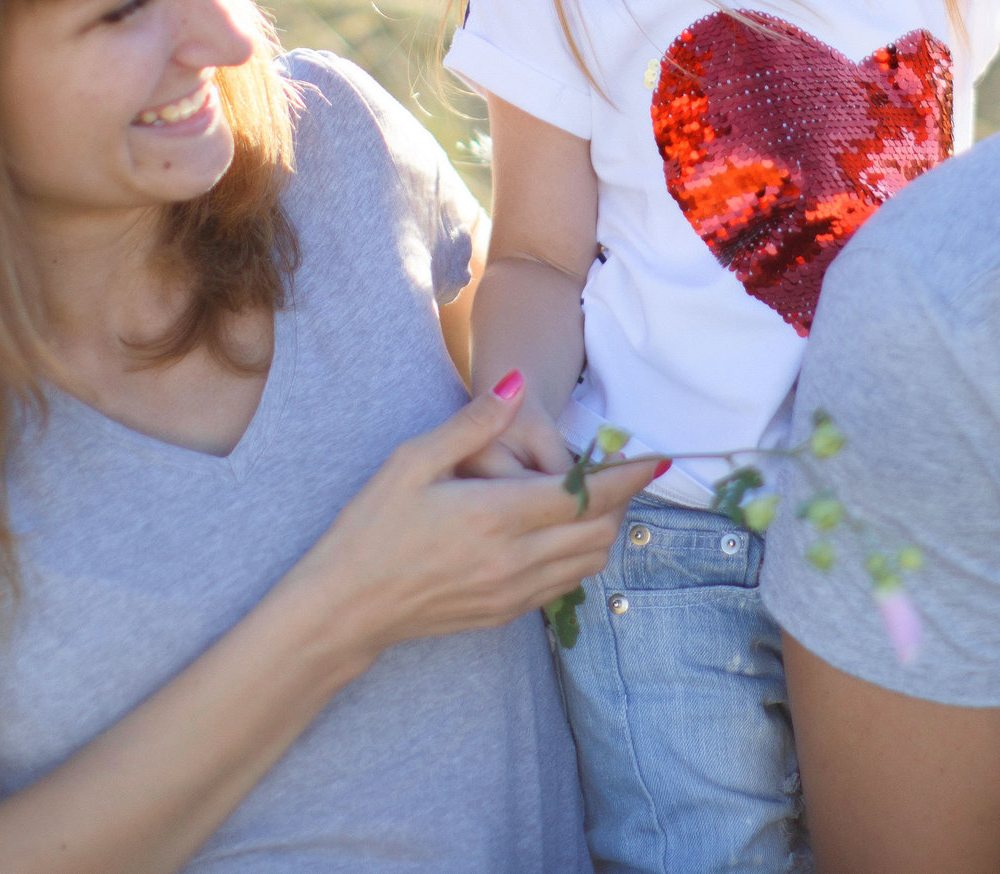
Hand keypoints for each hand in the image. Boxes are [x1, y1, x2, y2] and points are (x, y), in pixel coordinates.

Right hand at [283, 381, 658, 658]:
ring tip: (588, 502)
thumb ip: (473, 424)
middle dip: (618, 501)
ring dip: (600, 531)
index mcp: (496, 514)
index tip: (656, 459)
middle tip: (614, 473)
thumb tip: (518, 385)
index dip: (628, 477)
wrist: (343, 609)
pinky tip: (556, 536)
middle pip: (599, 530)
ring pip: (589, 562)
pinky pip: (564, 585)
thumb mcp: (412, 462)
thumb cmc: (369, 529)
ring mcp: (513, 592)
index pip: (585, 495)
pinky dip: (576, 558)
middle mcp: (515, 558)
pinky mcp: (505, 614)